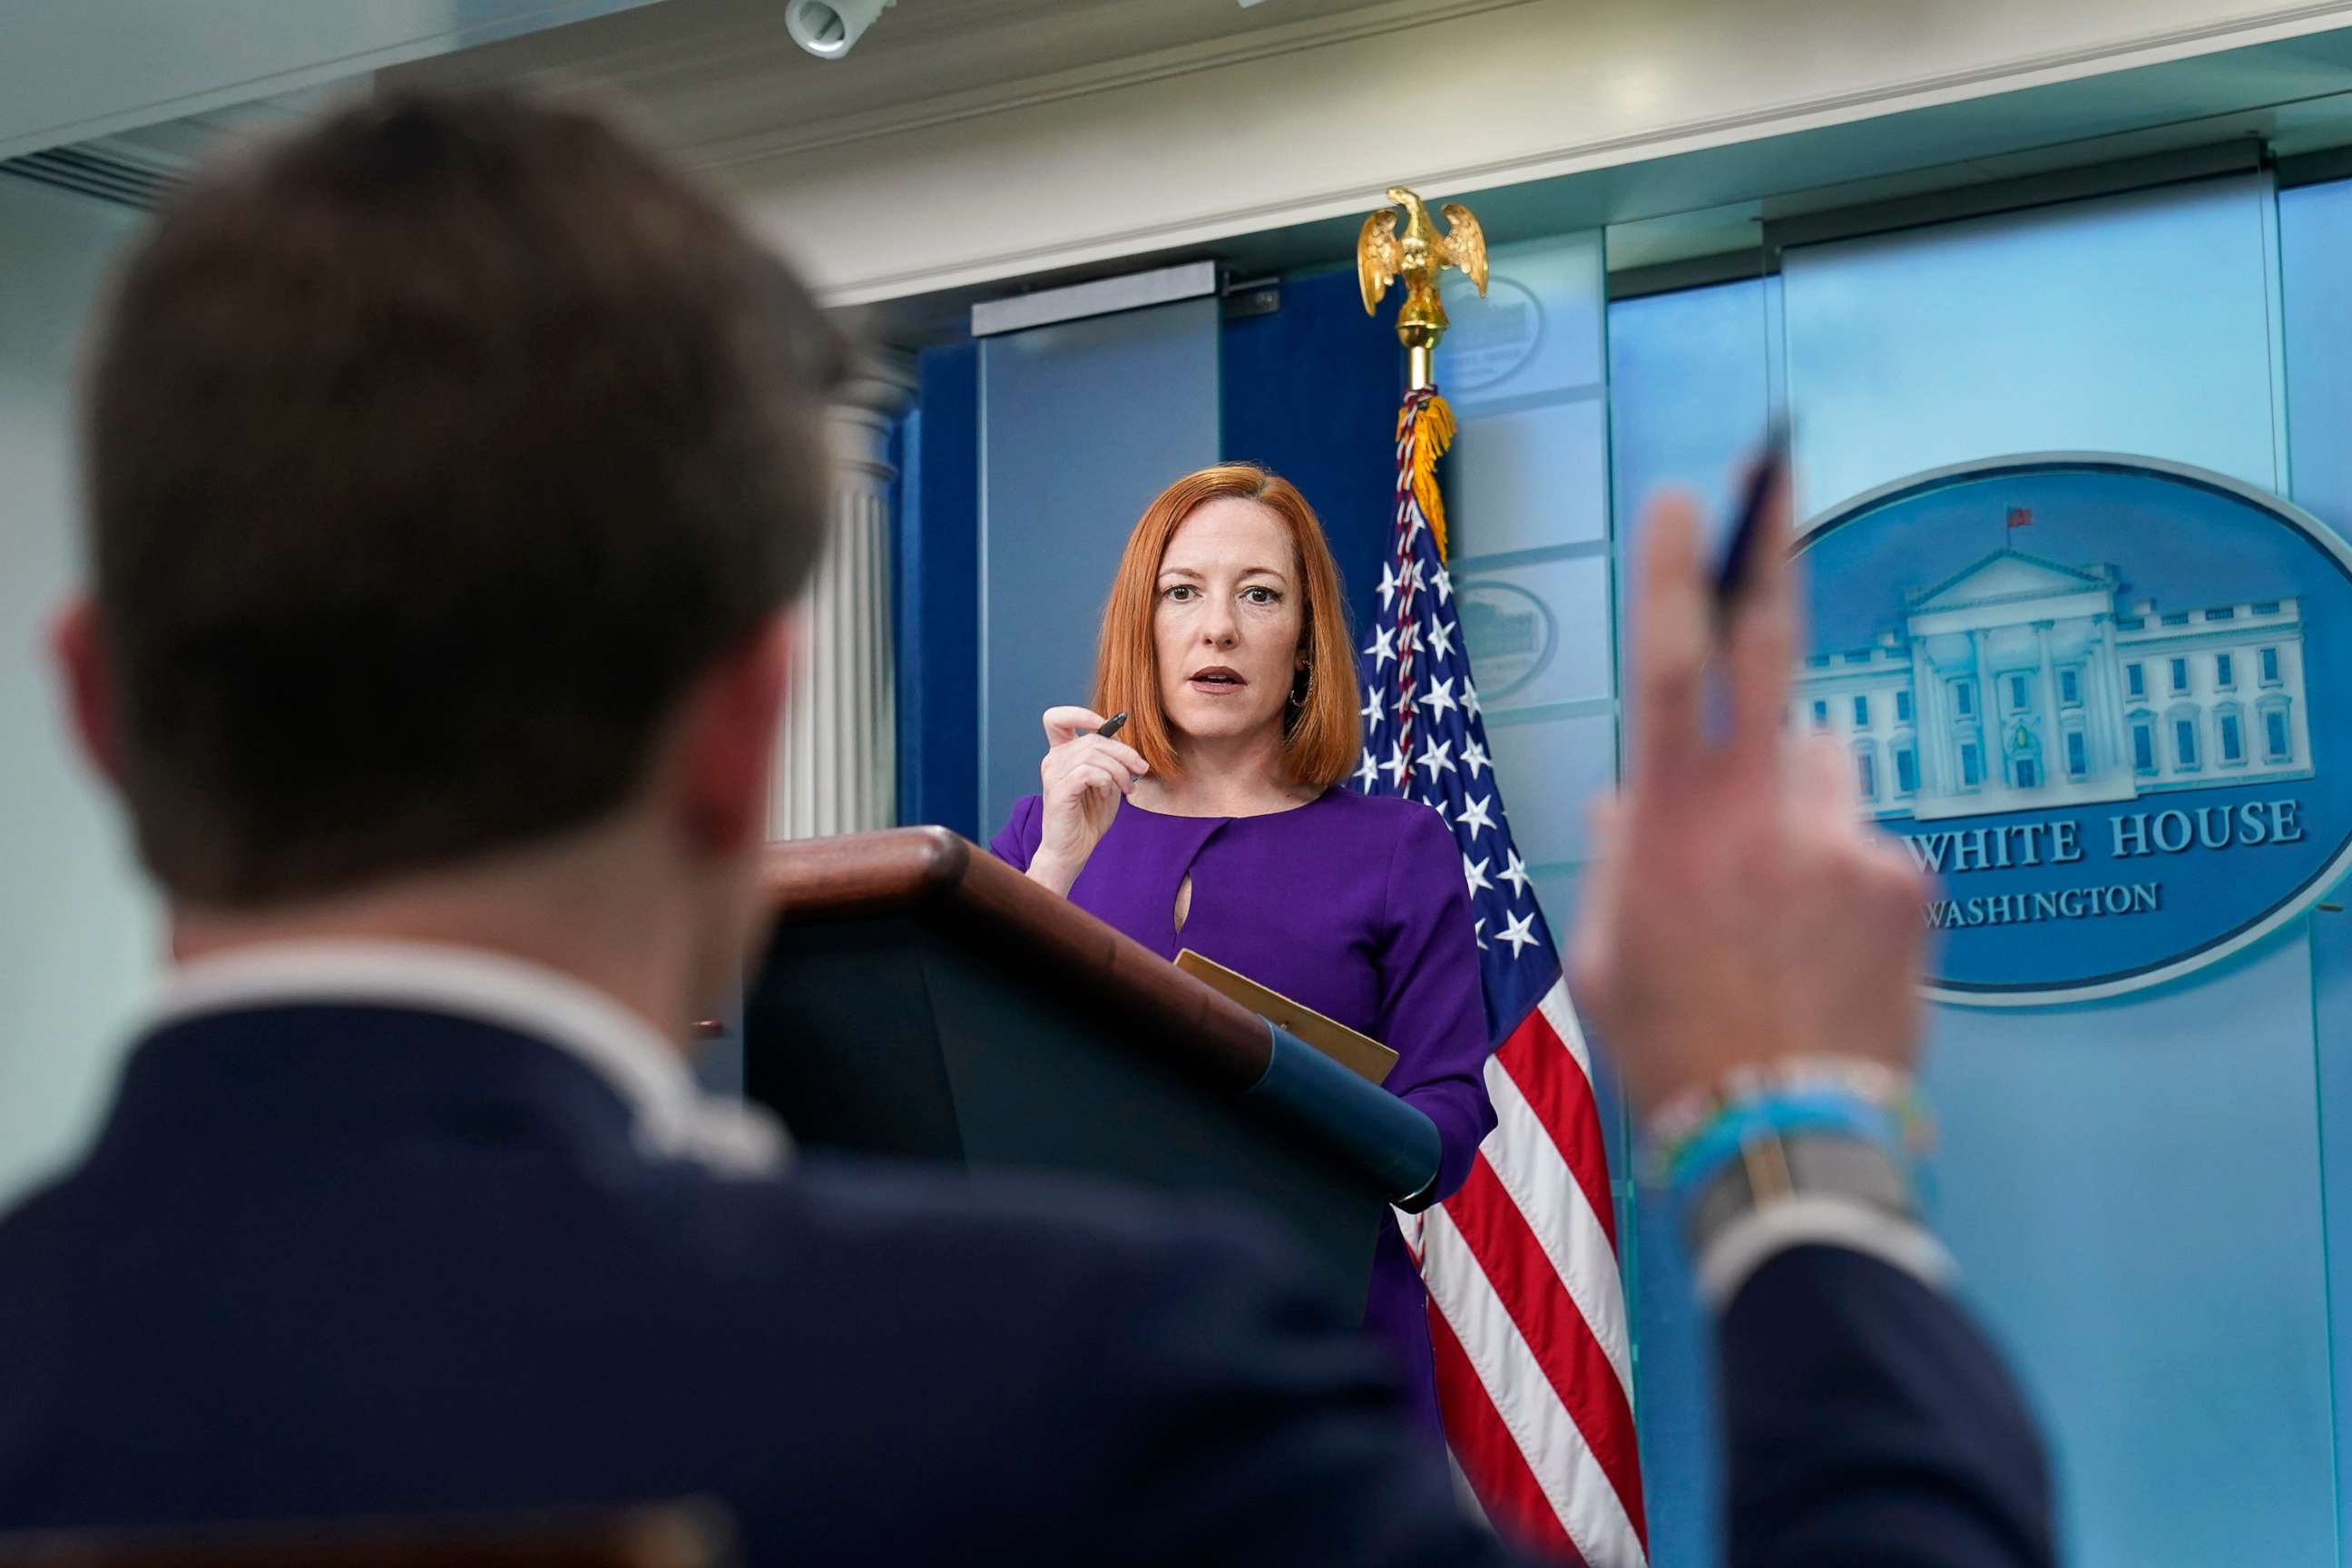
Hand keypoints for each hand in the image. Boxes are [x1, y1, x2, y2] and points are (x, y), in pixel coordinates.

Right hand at [1028, 705, 1150, 895]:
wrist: (1073, 851)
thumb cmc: (1088, 818)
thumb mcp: (1106, 783)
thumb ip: (1110, 761)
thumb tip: (1124, 741)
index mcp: (1061, 754)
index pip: (1057, 718)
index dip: (1081, 714)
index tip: (1104, 725)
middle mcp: (1053, 760)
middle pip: (1093, 738)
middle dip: (1124, 752)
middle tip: (1141, 769)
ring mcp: (1053, 774)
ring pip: (1094, 753)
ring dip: (1119, 770)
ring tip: (1127, 788)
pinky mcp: (1059, 789)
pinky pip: (1089, 772)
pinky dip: (1107, 780)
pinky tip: (1110, 794)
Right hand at [1568, 487, 1929, 1125]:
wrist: (1785, 1139)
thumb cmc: (1672, 1049)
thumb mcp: (1605, 953)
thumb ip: (1617, 858)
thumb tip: (1626, 796)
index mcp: (1671, 826)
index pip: (1668, 670)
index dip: (1675, 577)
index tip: (1684, 500)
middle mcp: (1761, 811)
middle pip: (1771, 650)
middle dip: (1765, 550)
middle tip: (1775, 461)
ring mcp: (1845, 839)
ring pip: (1822, 769)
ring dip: (1802, 801)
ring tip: (1785, 905)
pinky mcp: (1906, 878)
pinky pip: (1867, 839)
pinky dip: (1847, 872)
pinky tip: (1829, 948)